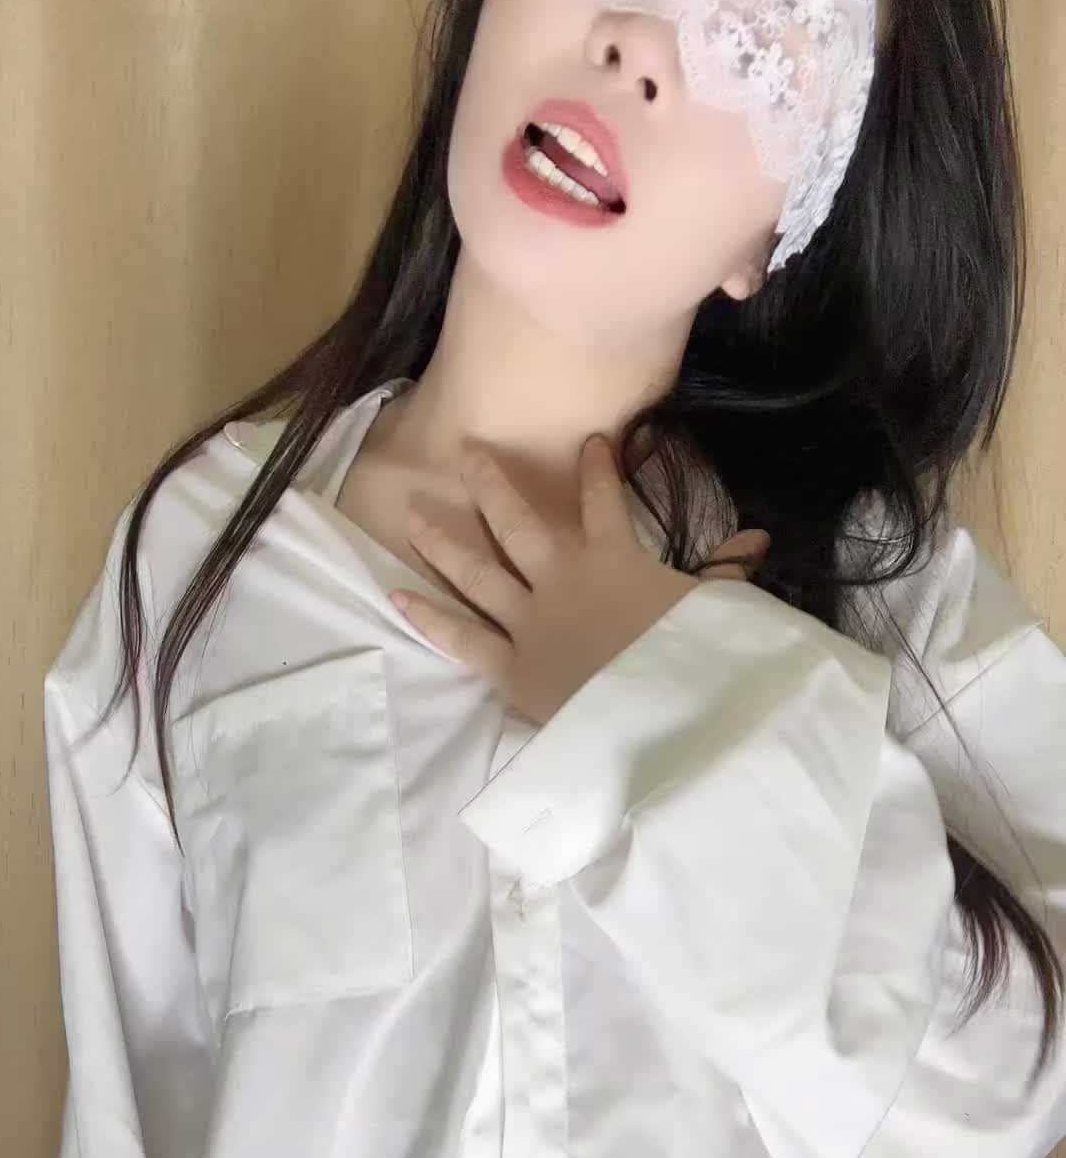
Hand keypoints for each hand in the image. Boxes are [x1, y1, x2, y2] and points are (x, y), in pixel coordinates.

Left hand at [389, 435, 769, 726]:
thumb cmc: (694, 660)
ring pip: (476, 570)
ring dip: (443, 539)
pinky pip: (461, 636)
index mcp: (615, 558)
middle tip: (467, 452)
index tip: (590, 442)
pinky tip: (396, 594)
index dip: (597, 468)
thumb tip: (760, 538)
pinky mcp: (509, 665)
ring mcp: (528, 620)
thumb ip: (727, 572)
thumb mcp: (716, 610)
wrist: (662, 716)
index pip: (604, 500)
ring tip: (412, 511)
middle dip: (491, 485)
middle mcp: (561, 578)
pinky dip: (428, 616)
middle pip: (517, 522)